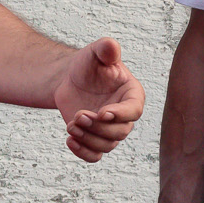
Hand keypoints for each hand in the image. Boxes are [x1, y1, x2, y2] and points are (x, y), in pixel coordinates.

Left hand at [53, 37, 144, 161]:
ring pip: (106, 146)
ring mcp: (110, 130)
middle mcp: (125, 116)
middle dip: (98, 127)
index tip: (102, 112)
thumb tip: (111, 47)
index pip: (134, 111)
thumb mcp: (96, 53)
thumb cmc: (89, 65)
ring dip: (88, 139)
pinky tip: (69, 139)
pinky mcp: (95, 140)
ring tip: (71, 125)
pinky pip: (95, 156)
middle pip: (119, 132)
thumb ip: (105, 49)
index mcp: (132, 95)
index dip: (120, 114)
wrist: (71, 79)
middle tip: (78, 115)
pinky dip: (83, 153)